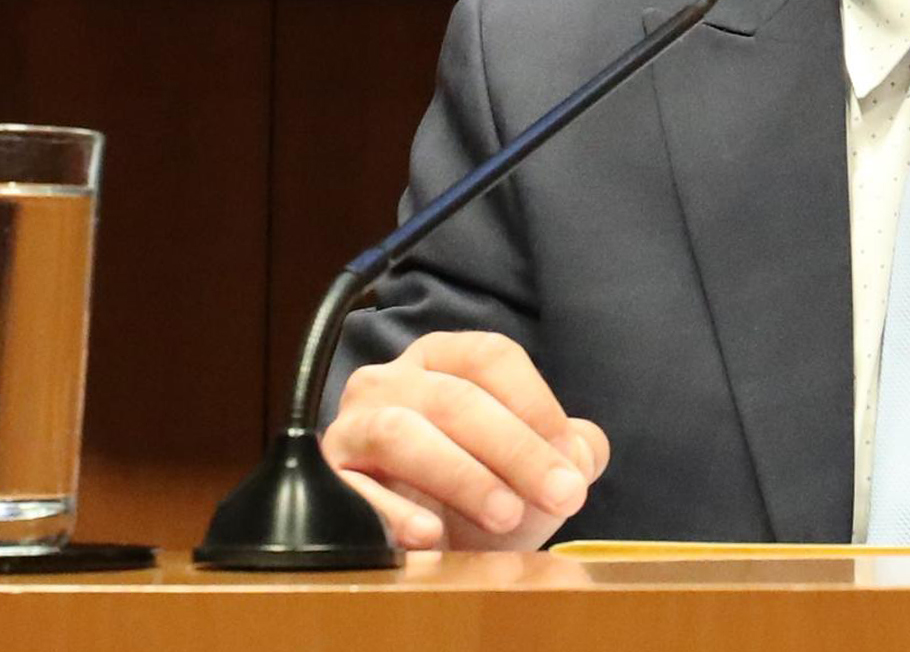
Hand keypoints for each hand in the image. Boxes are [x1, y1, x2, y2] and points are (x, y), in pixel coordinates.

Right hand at [322, 331, 609, 552]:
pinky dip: (393, 512)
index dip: (536, 403)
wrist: (425, 553)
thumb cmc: (479, 496)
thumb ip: (569, 451)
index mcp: (444, 359)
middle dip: (516, 449)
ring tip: (506, 515)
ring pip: (403, 432)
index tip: (571, 457)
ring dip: (463, 475)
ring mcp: (352, 426)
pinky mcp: (327, 478)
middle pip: (457, 398)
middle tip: (562, 496)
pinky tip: (430, 536)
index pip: (490, 357)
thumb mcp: (531, 470)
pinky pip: (354, 489)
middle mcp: (392, 381)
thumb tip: (582, 453)